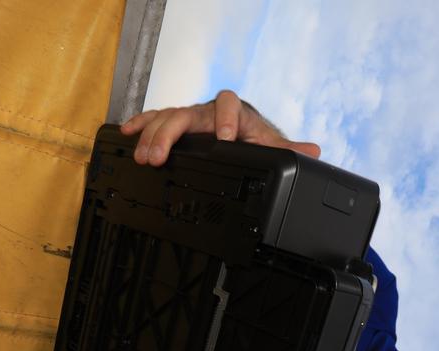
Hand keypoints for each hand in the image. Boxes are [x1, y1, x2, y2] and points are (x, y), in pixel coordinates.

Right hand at [120, 89, 321, 165]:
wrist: (239, 134)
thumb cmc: (252, 138)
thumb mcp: (271, 147)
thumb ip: (288, 150)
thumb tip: (312, 152)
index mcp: (234, 112)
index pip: (229, 106)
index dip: (225, 120)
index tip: (223, 140)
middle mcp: (208, 111)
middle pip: (187, 114)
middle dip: (171, 134)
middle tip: (160, 155)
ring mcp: (190, 117)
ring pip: (168, 118)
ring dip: (152, 136)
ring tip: (143, 156)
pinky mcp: (176, 124)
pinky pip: (156, 119)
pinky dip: (140, 124)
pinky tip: (126, 132)